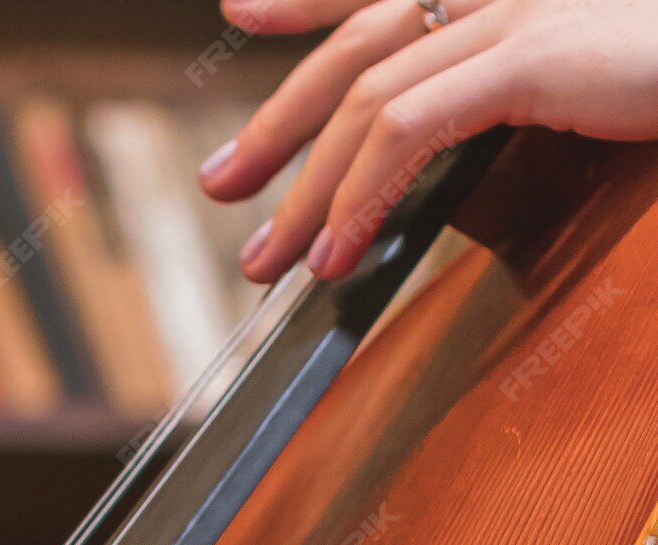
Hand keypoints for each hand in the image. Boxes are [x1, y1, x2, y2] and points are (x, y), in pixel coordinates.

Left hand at [199, 0, 657, 282]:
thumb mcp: (582, 64)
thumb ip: (507, 81)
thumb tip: (439, 148)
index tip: (242, 10)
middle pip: (358, 45)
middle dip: (278, 120)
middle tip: (222, 186)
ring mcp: (516, 7)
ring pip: (369, 98)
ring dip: (308, 189)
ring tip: (271, 259)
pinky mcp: (534, 55)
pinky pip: (412, 130)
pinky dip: (361, 195)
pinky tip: (338, 251)